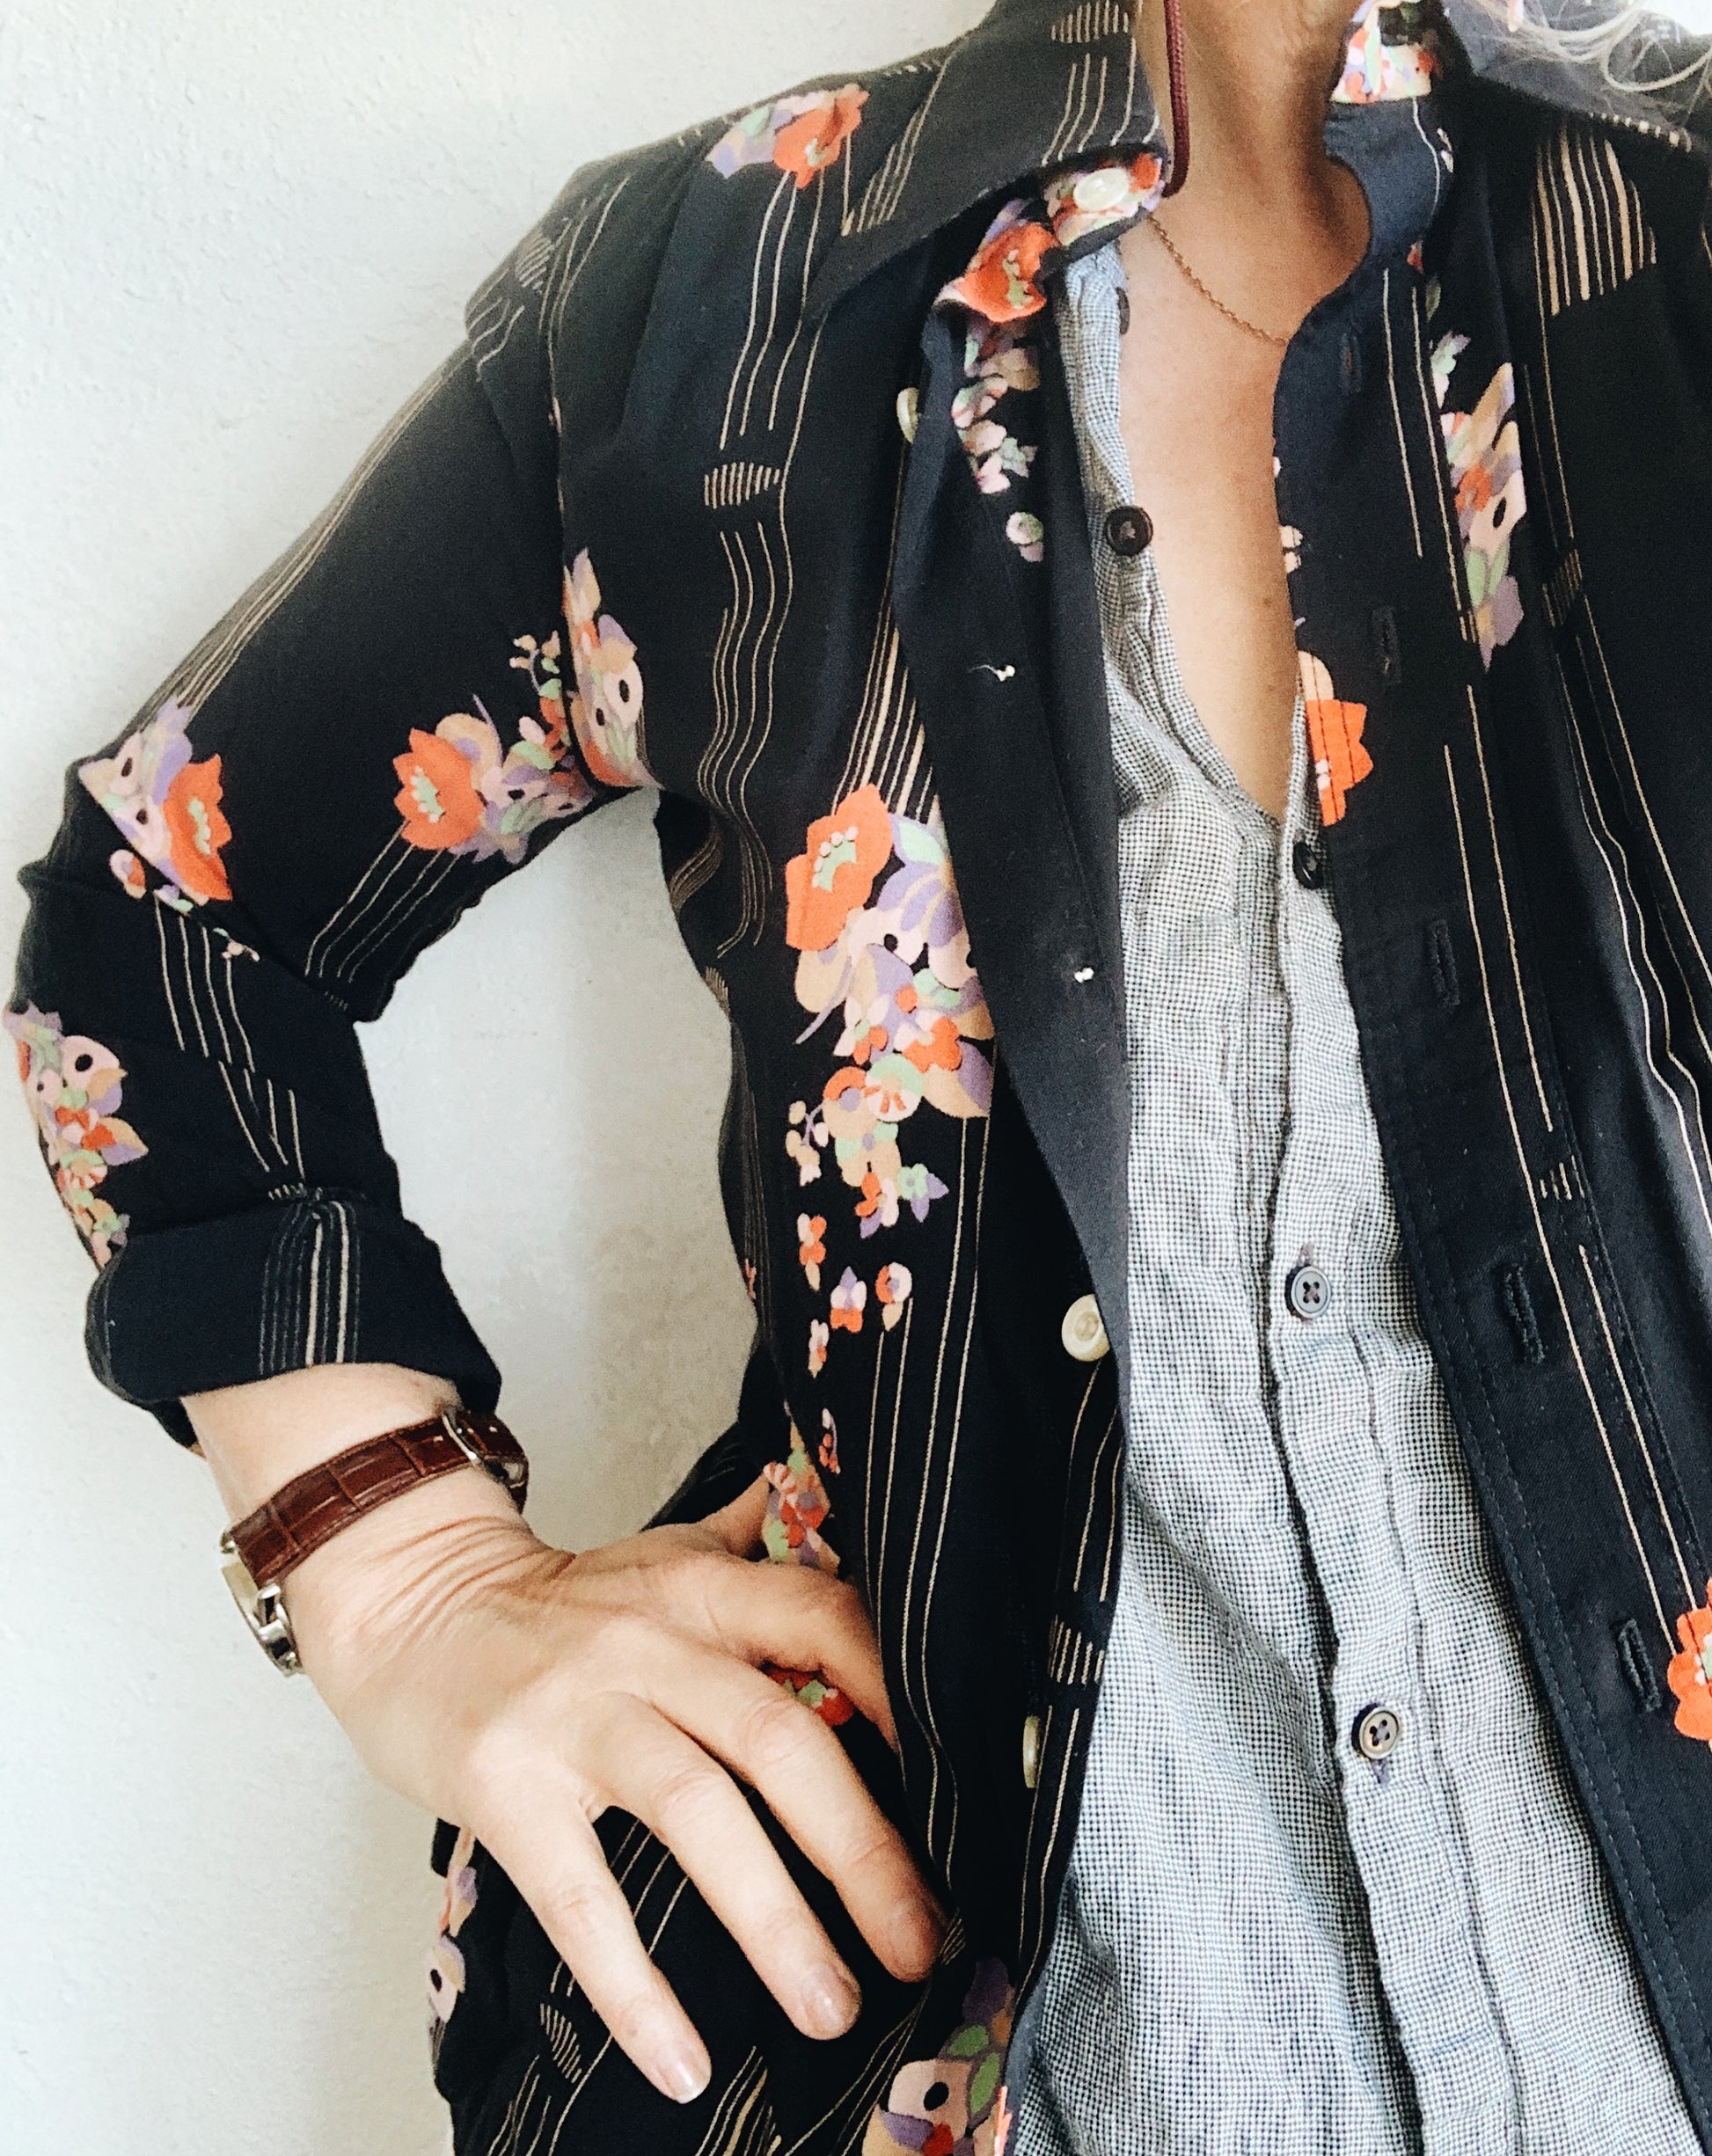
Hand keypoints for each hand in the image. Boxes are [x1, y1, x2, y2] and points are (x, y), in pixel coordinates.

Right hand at [281, 1468, 944, 2105]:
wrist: (407, 1599)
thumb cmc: (556, 1603)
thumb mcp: (663, 1553)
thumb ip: (754, 1541)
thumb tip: (832, 1502)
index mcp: (703, 1591)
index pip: (827, 1622)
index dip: (902, 1698)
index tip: (965, 1785)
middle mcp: (650, 1644)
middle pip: (781, 1737)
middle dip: (864, 1849)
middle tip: (923, 1941)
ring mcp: (576, 1714)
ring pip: (698, 1812)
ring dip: (776, 1922)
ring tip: (833, 2008)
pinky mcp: (507, 1786)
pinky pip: (581, 1897)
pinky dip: (634, 1988)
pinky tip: (682, 2060)